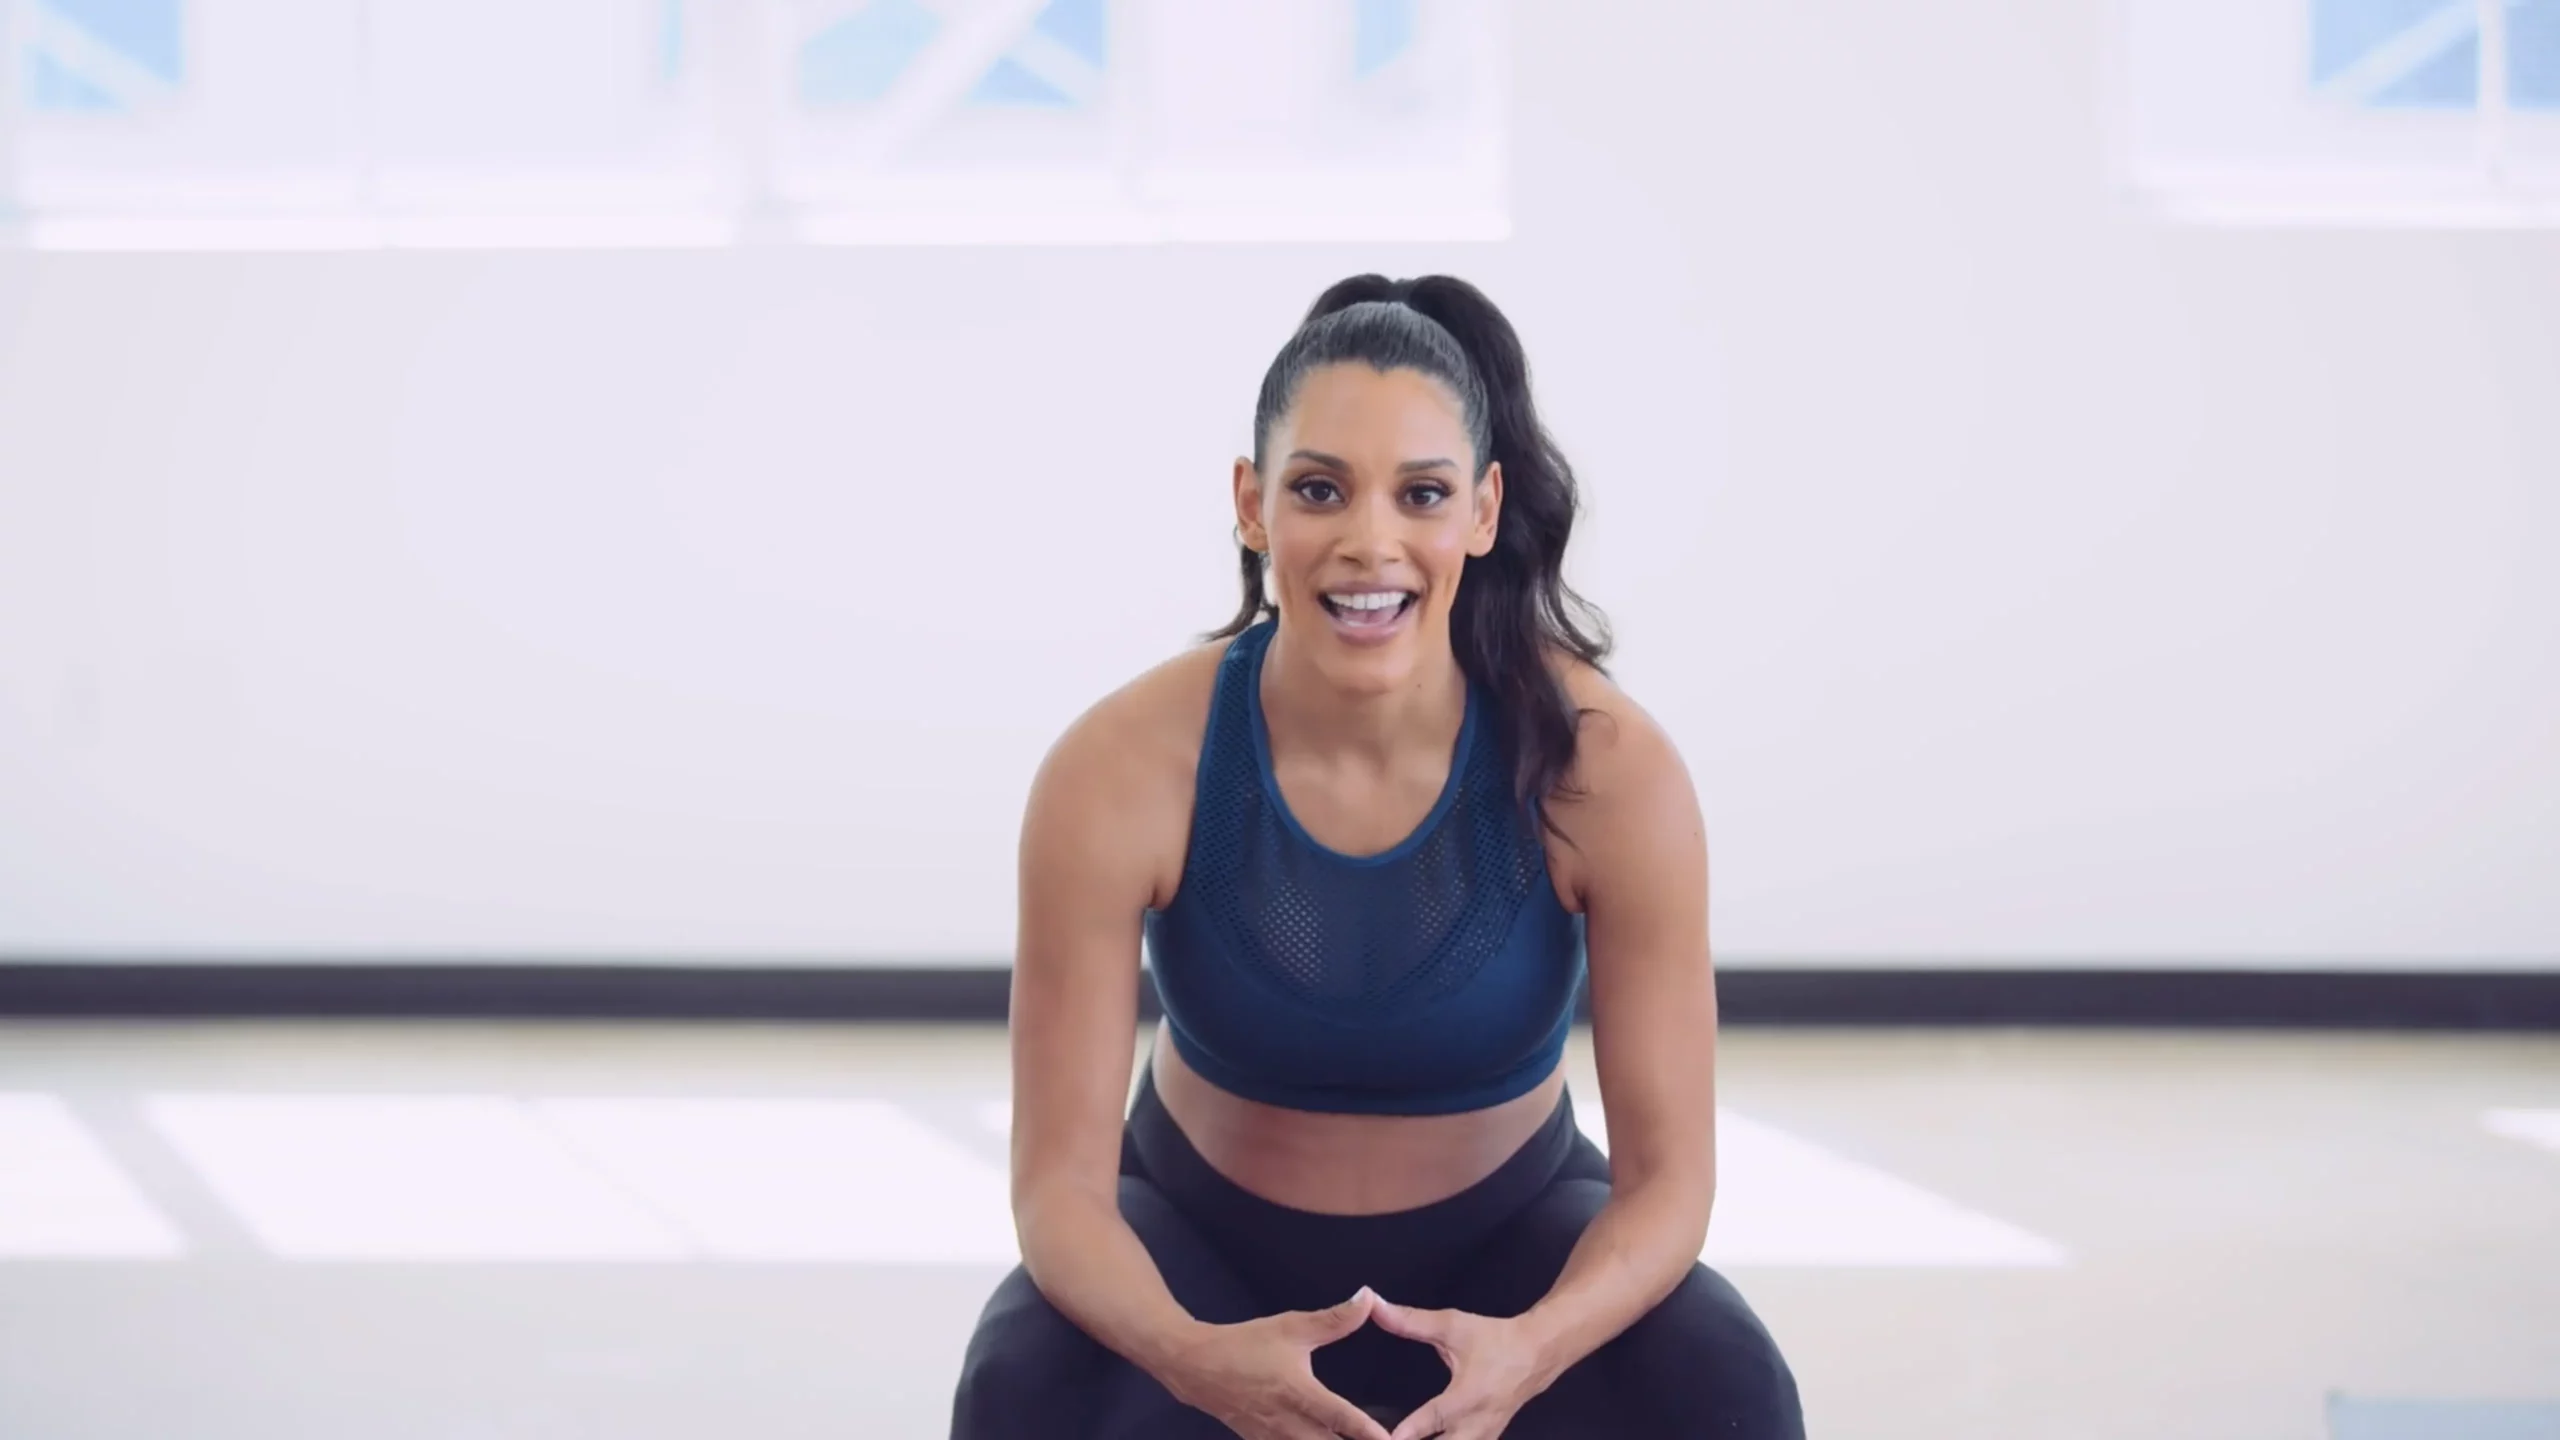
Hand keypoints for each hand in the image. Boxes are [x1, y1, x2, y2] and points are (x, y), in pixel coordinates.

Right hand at [1163, 1287, 1393, 1439]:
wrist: (1195, 1365)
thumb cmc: (1246, 1344)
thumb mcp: (1290, 1327)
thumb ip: (1333, 1320)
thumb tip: (1369, 1299)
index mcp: (1299, 1393)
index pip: (1341, 1418)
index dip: (1368, 1432)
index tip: (1391, 1439)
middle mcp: (1288, 1423)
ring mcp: (1273, 1439)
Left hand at [1369, 1297, 1552, 1439]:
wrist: (1537, 1352)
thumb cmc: (1493, 1339)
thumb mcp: (1452, 1327)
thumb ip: (1410, 1321)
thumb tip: (1374, 1305)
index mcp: (1468, 1397)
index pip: (1433, 1419)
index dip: (1408, 1432)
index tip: (1388, 1438)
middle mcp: (1477, 1425)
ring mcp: (1485, 1438)